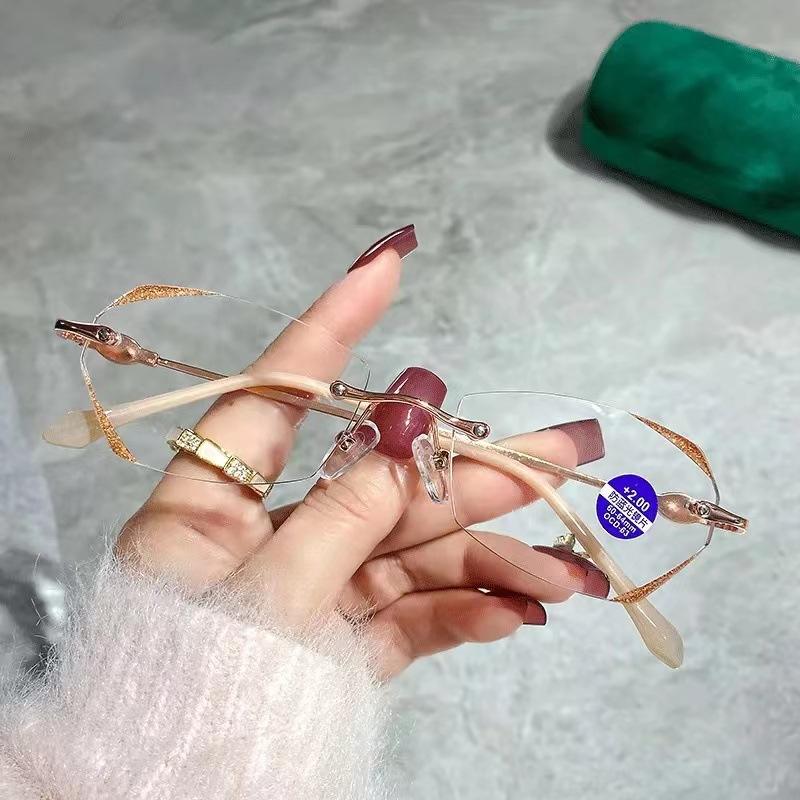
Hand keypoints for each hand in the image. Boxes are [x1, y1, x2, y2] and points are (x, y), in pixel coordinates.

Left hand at [117, 241, 604, 678]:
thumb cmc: (194, 692)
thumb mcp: (267, 597)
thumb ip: (341, 517)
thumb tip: (405, 440)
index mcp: (211, 505)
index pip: (280, 391)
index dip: (334, 322)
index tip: (388, 261)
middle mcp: (265, 535)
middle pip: (378, 483)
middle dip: (468, 470)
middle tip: (561, 454)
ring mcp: (311, 588)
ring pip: (410, 553)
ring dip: (488, 555)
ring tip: (565, 568)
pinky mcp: (342, 643)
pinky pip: (407, 617)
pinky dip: (460, 613)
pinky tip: (517, 611)